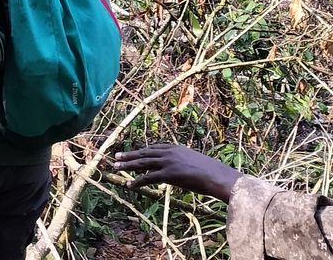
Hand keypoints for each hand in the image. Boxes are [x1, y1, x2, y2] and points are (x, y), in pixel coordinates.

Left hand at [112, 144, 243, 201]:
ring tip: (115, 167)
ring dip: (127, 165)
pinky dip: (137, 181)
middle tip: (116, 157)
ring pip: (143, 163)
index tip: (132, 152)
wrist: (217, 176)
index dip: (141, 151)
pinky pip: (148, 178)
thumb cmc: (210, 172)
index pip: (153, 148)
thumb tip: (180, 169)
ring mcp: (168, 162)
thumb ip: (183, 163)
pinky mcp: (169, 174)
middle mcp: (169, 152)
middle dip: (129, 155)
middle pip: (144, 153)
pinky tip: (129, 185)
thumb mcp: (193, 162)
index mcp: (175, 148)